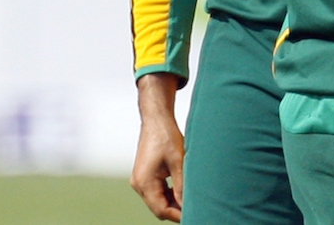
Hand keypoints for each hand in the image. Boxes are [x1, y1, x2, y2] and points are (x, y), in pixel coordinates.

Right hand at [131, 73, 183, 221]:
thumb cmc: (166, 136)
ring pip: (157, 199)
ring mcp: (140, 179)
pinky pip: (156, 191)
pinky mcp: (144, 174)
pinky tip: (182, 188)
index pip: (161, 209)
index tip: (193, 213)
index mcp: (144, 182)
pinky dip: (168, 192)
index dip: (177, 214)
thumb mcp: (178, 161)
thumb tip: (187, 205)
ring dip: (172, 201)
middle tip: (194, 207)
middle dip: (175, 209)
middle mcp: (138, 184)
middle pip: (158, 207)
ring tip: (191, 198)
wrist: (156, 119)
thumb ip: (181, 185)